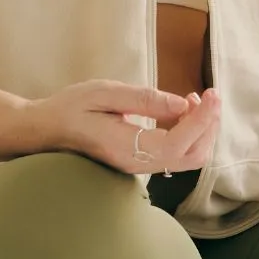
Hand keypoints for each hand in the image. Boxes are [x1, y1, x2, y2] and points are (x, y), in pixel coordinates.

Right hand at [31, 82, 220, 174]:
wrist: (45, 131)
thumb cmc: (70, 108)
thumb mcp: (104, 93)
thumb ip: (144, 99)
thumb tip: (183, 103)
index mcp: (126, 148)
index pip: (179, 143)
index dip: (203, 119)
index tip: (213, 93)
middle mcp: (137, 164)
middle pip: (192, 156)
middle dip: (209, 126)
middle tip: (210, 94)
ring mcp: (139, 166)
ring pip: (188, 157)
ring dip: (201, 129)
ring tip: (197, 99)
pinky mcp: (140, 161)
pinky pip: (175, 153)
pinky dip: (189, 132)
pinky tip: (182, 109)